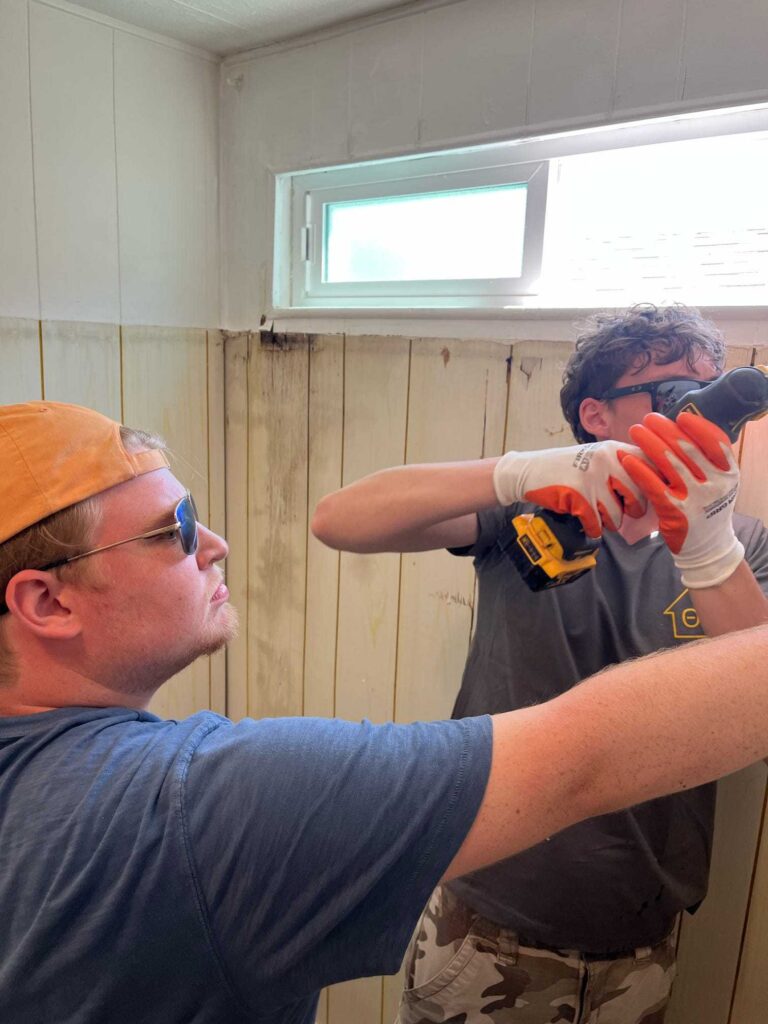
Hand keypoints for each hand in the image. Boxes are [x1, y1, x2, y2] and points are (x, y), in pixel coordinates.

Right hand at [493, 441, 646, 537]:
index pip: (651, 467)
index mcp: (615, 449)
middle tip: (622, 510)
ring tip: (598, 514)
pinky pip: (597, 525)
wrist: (528, 470)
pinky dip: (592, 528)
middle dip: (632, 510)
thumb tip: (655, 489)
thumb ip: (623, 466)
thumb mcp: (597, 457)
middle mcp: (607, 460)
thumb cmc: (566, 467)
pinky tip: (585, 521)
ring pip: (618, 515)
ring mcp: (592, 478)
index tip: (651, 496)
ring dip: (609, 522)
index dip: (655, 486)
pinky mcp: (579, 496)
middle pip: (639, 496)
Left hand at [619, 412, 743, 588]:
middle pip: (688, 448)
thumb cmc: (709, 508)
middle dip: (665, 429)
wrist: (708, 546)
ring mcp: (695, 498)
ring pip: (669, 462)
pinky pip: (653, 485)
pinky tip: (627, 459)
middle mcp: (715, 483)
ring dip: (649, 442)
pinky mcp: (675, 512)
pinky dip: (639, 469)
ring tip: (636, 431)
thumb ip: (708, 459)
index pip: (716, 442)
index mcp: (728, 473)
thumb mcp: (719, 482)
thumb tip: (682, 428)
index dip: (698, 426)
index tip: (681, 416)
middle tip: (648, 419)